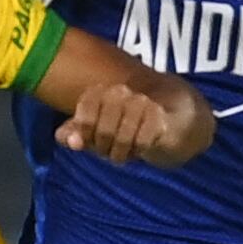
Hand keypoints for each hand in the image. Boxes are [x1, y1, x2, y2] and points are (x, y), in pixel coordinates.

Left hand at [54, 83, 175, 165]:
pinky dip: (139, 150)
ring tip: (127, 153)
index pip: (84, 115)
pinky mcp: (161, 117)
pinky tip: (142, 148)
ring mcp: (142, 102)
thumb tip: (65, 139)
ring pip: (121, 137)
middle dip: (105, 148)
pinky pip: (141, 141)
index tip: (94, 142)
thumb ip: (78, 132)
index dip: (87, 135)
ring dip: (122, 152)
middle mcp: (122, 91)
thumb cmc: (132, 124)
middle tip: (112, 152)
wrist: (177, 118)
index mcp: (103, 90)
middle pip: (103, 130)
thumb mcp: (100, 129)